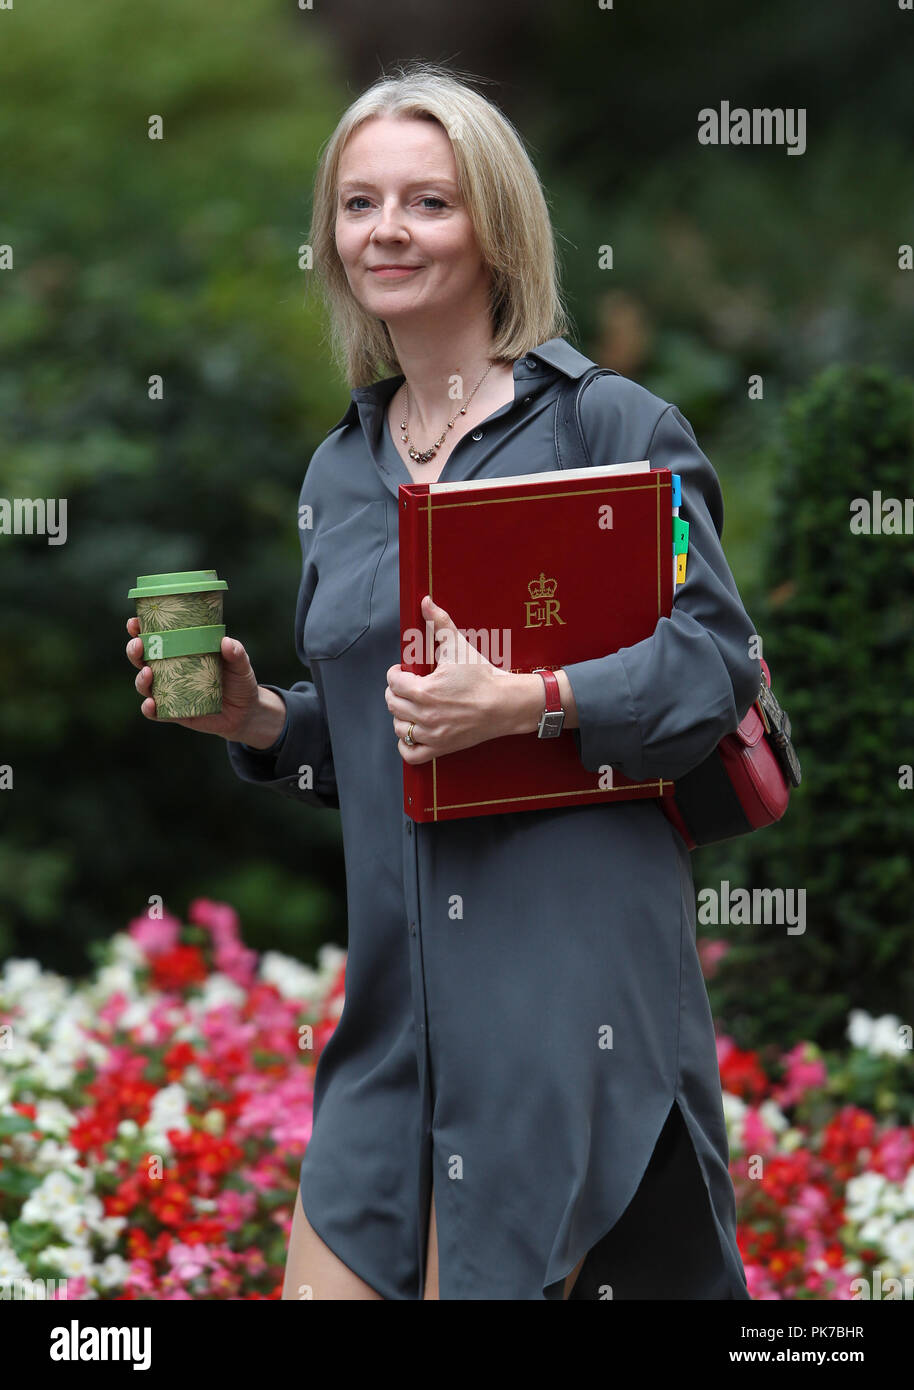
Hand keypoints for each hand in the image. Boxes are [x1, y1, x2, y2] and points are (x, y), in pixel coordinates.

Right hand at [125, 615, 262, 740]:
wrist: (245, 711)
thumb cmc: (239, 680)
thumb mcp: (240, 664)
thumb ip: (236, 653)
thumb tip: (226, 642)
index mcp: (180, 652)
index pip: (154, 638)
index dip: (139, 629)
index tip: (134, 622)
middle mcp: (169, 670)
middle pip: (141, 659)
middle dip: (134, 650)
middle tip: (139, 645)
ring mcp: (169, 692)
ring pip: (144, 684)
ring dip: (141, 678)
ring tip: (148, 672)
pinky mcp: (173, 712)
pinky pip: (155, 712)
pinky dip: (149, 708)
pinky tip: (151, 703)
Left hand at [385, 595, 512, 764]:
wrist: (507, 703)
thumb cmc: (483, 675)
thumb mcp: (459, 645)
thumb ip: (439, 622)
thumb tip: (425, 601)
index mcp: (425, 690)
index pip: (393, 682)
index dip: (396, 673)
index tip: (404, 671)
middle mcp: (425, 714)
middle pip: (392, 704)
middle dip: (397, 692)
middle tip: (408, 686)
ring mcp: (433, 734)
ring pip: (399, 728)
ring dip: (402, 716)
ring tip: (412, 706)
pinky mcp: (441, 748)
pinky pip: (411, 753)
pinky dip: (407, 745)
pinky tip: (414, 731)